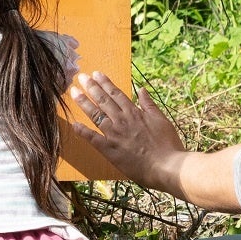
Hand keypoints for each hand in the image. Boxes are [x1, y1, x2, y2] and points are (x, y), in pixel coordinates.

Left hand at [69, 72, 182, 188]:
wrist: (165, 165)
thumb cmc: (167, 144)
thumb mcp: (161, 119)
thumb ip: (149, 104)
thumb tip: (141, 89)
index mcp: (134, 112)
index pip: (116, 94)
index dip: (105, 83)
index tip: (96, 74)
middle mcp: (122, 120)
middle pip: (103, 100)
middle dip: (91, 87)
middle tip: (81, 77)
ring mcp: (114, 134)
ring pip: (96, 115)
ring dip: (84, 103)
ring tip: (74, 92)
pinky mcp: (110, 150)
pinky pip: (93, 138)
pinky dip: (83, 131)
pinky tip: (74, 124)